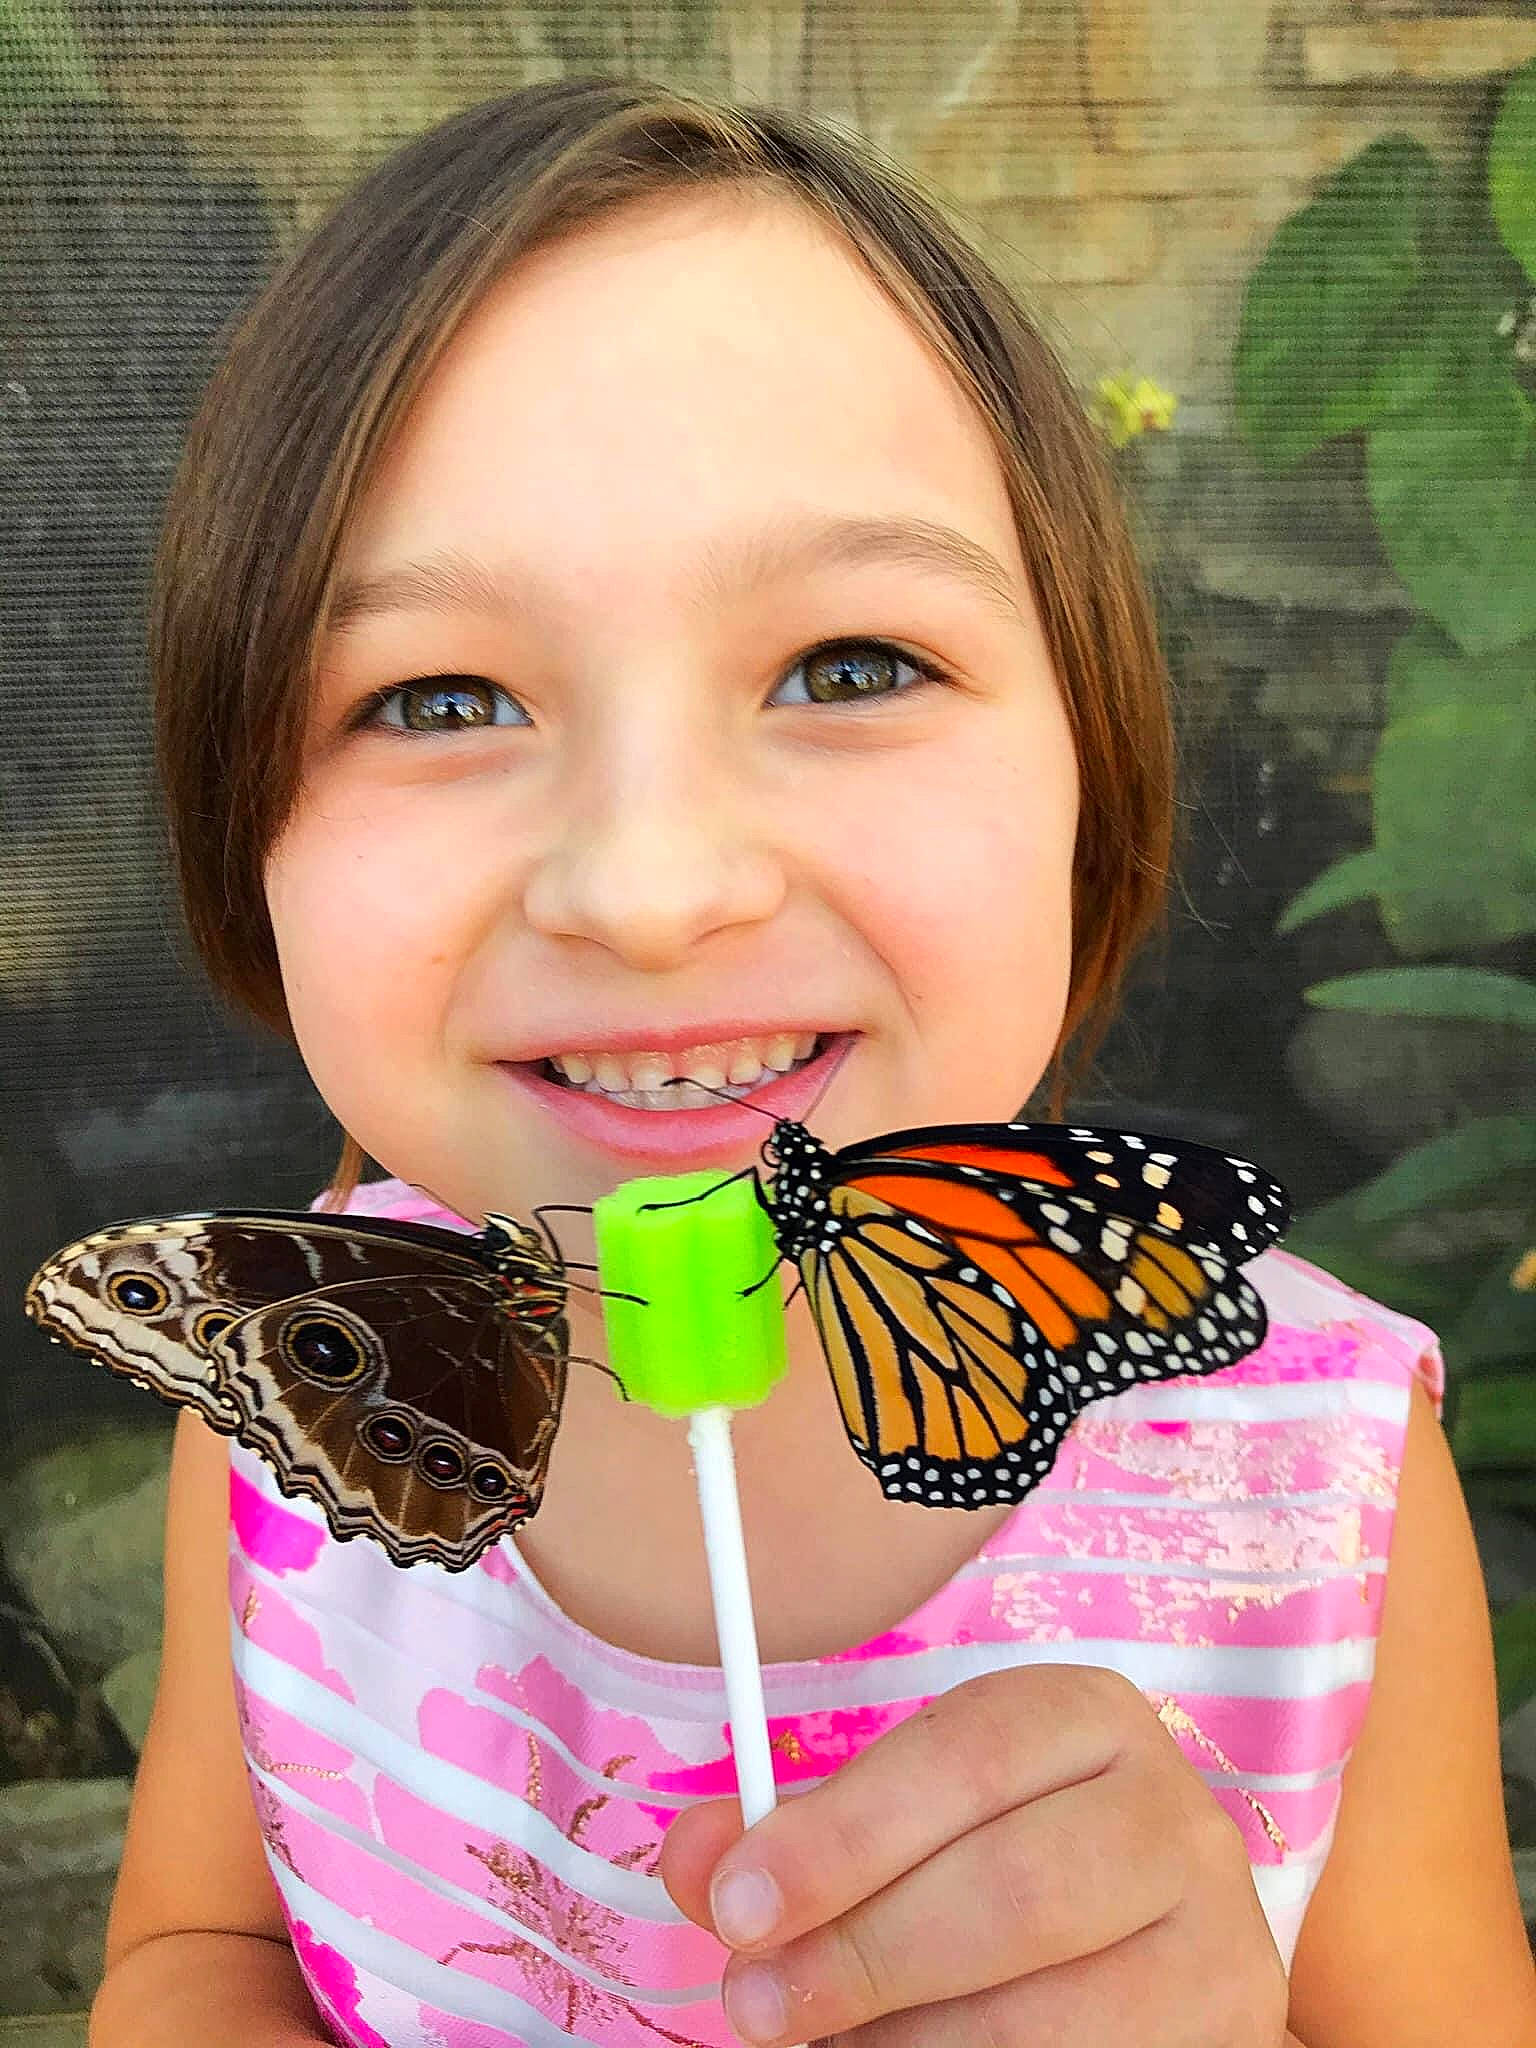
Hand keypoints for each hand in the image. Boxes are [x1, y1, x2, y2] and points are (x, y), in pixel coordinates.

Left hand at [659, 1665, 1290, 2045]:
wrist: (1145, 1951)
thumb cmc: (999, 1861)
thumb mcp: (906, 1823)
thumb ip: (800, 1837)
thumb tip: (693, 1854)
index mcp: (1086, 1717)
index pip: (962, 1761)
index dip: (841, 1837)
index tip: (735, 1906)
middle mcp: (1172, 1813)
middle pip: (1014, 1892)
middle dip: (864, 1957)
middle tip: (755, 2004)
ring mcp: (1218, 1938)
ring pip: (1048, 2015)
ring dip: (910, 2045)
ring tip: (830, 2047)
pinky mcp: (1228, 2036)